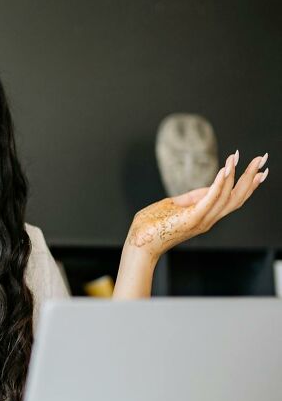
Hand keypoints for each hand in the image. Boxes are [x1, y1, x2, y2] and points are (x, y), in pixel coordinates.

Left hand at [126, 150, 269, 259]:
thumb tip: (206, 187)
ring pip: (227, 196)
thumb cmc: (152, 226)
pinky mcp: (192, 218)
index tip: (260, 169)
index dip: (247, 184)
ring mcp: (201, 220)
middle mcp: (208, 219)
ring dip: (235, 175)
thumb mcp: (175, 205)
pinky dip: (219, 184)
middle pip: (237, 197)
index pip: (233, 199)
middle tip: (262, 158)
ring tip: (240, 157)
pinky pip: (210, 199)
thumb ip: (191, 198)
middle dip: (250, 177)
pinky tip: (225, 170)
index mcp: (205, 216)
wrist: (138, 243)